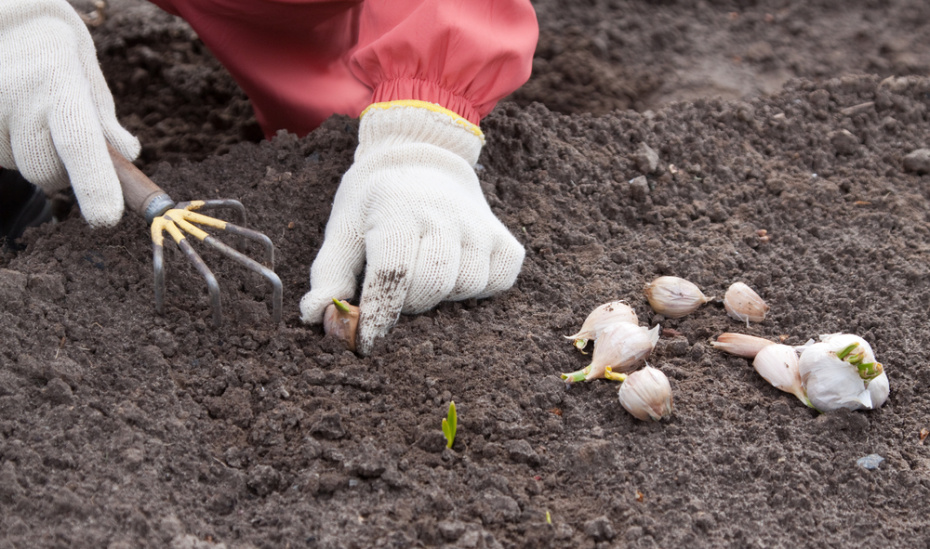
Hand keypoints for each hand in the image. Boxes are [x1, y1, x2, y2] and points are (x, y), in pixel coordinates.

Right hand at [0, 0, 139, 226]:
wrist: (10, 22)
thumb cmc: (59, 58)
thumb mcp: (89, 81)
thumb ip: (107, 125)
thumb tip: (128, 156)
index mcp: (60, 83)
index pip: (80, 143)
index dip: (94, 184)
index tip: (106, 220)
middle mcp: (18, 96)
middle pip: (46, 172)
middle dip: (61, 169)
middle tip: (59, 135)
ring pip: (19, 167)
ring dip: (30, 155)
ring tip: (29, 115)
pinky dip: (10, 149)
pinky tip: (12, 118)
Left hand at [300, 102, 524, 354]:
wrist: (423, 159)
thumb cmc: (377, 204)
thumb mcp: (344, 228)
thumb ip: (329, 273)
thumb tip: (317, 317)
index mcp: (398, 209)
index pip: (392, 273)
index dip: (378, 314)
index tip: (366, 343)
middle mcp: (445, 215)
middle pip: (431, 285)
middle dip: (408, 302)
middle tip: (397, 289)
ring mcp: (481, 227)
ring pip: (467, 286)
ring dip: (443, 294)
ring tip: (425, 274)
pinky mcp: (506, 241)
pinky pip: (498, 282)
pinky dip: (477, 288)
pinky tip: (456, 271)